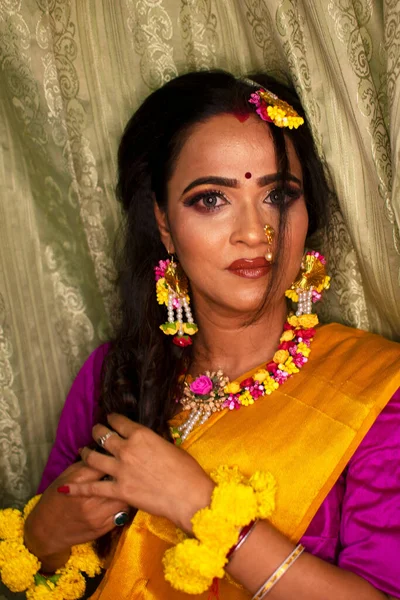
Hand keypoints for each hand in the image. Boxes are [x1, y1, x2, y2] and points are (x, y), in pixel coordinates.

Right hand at [25, 461, 129, 570]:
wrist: (46, 530)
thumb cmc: (55, 499)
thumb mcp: (65, 476)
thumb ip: (85, 464)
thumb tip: (102, 451)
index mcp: (79, 482)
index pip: (105, 463)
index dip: (114, 458)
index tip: (118, 456)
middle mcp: (90, 499)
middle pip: (118, 481)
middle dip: (125, 475)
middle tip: (128, 471)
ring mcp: (98, 515)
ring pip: (124, 499)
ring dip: (126, 491)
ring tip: (126, 486)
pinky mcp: (103, 528)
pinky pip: (122, 514)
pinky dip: (123, 506)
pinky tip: (120, 501)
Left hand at [64, 414, 214, 533]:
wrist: (188, 495)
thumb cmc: (187, 470)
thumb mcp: (170, 446)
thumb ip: (153, 443)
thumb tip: (146, 444)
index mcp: (141, 435)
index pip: (120, 422)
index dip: (113, 419)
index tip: (111, 419)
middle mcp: (126, 449)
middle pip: (103, 436)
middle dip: (97, 432)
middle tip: (95, 431)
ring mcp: (120, 470)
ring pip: (94, 458)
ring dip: (86, 453)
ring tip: (82, 451)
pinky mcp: (118, 490)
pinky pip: (92, 488)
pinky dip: (77, 488)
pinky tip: (66, 487)